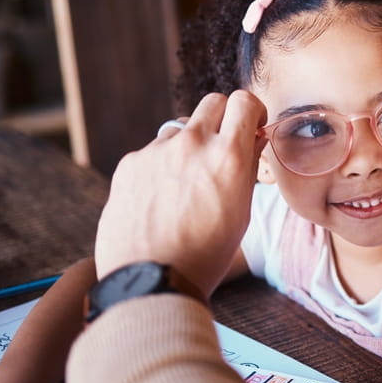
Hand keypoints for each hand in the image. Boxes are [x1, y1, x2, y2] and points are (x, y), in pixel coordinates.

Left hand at [94, 90, 266, 297]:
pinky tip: (160, 200)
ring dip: (188, 146)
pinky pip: (152, 153)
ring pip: (180, 130)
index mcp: (229, 157)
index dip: (250, 111)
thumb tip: (251, 140)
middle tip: (221, 147)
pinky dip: (160, 167)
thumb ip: (246, 168)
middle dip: (222, 119)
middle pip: (212, 102)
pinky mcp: (130, 164)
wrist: (151, 281)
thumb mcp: (242, 214)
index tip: (249, 126)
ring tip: (185, 187)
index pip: (243, 101)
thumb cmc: (205, 255)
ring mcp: (156, 151)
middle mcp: (192, 144)